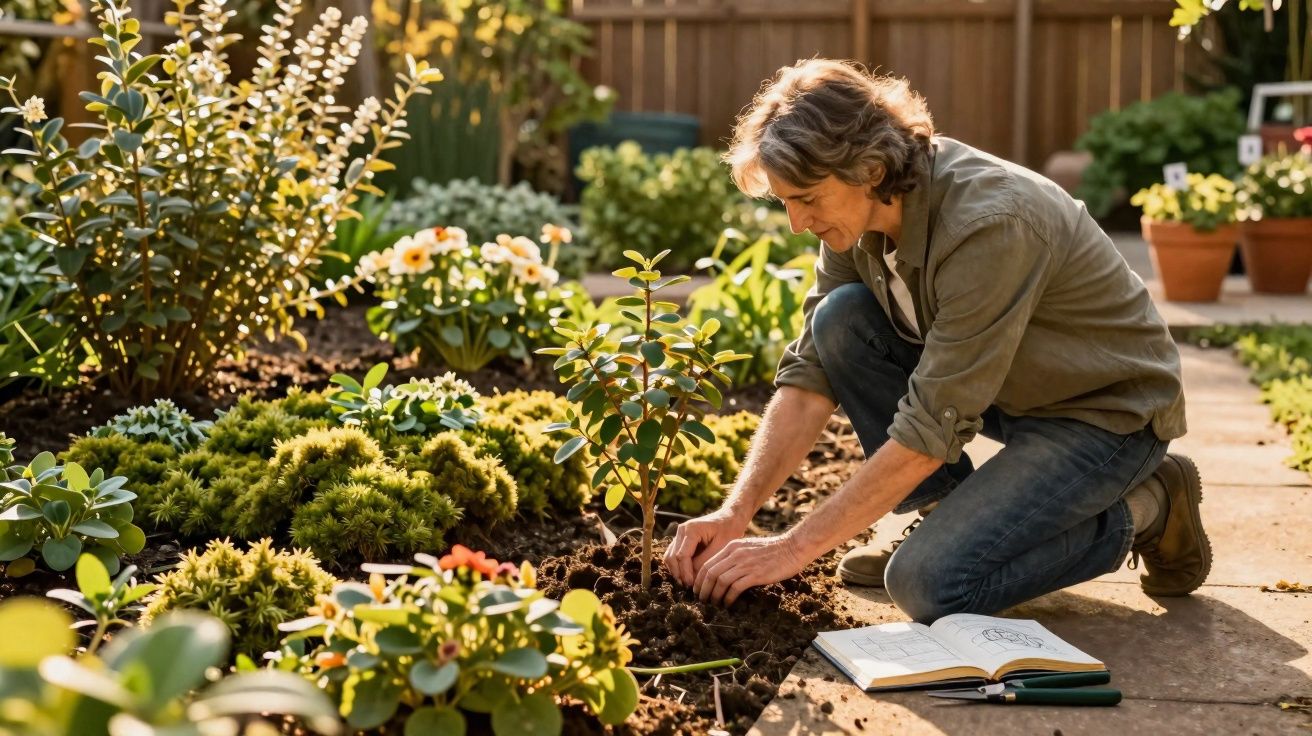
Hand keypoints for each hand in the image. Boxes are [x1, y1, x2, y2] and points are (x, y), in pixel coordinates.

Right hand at [663, 508, 749, 586]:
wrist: (730, 518)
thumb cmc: (729, 530)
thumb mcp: (721, 547)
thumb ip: (705, 562)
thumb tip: (693, 578)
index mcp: (691, 529)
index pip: (681, 555)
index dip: (685, 572)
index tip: (691, 585)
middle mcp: (681, 530)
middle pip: (671, 557)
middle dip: (678, 574)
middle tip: (688, 588)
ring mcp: (679, 535)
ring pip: (670, 557)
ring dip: (676, 571)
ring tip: (687, 584)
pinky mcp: (681, 540)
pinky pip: (674, 556)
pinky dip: (678, 567)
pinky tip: (687, 577)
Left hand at [692, 534, 808, 605]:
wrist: (793, 547)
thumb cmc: (773, 550)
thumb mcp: (749, 548)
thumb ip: (736, 557)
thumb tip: (724, 574)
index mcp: (732, 547)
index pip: (708, 564)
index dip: (700, 579)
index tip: (698, 590)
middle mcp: (735, 554)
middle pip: (710, 573)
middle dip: (703, 589)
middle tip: (702, 600)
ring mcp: (745, 563)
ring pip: (720, 581)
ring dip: (714, 595)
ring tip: (713, 604)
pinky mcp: (755, 574)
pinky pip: (735, 587)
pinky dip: (728, 598)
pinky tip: (728, 604)